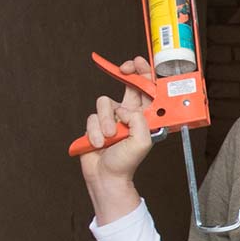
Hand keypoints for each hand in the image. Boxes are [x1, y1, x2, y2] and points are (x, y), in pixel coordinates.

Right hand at [79, 57, 155, 220]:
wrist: (106, 177)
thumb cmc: (127, 162)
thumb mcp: (143, 141)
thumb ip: (139, 120)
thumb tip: (126, 109)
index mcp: (145, 116)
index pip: (147, 90)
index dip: (144, 73)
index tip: (138, 63)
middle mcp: (129, 113)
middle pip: (128, 84)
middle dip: (126, 73)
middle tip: (124, 69)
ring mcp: (111, 117)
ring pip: (105, 102)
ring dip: (107, 121)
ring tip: (110, 137)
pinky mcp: (95, 123)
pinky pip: (92, 117)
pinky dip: (94, 132)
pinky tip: (98, 144)